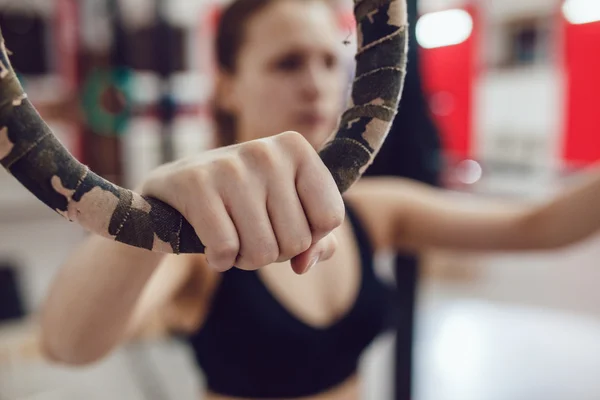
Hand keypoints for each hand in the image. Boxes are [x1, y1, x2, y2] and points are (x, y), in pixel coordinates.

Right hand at [140, 131, 343, 273]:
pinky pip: (226, 249)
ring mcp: (230, 166)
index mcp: (296, 149)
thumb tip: (306, 263)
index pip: (330, 217)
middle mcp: (266, 151)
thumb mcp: (285, 212)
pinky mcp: (196, 185)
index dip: (310, 237)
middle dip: (274, 252)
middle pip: (297, 240)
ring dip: (246, 259)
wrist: (172, 192)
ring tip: (231, 237)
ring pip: (263, 251)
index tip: (284, 225)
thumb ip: (316, 239)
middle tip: (250, 233)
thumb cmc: (241, 204)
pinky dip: (220, 260)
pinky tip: (209, 243)